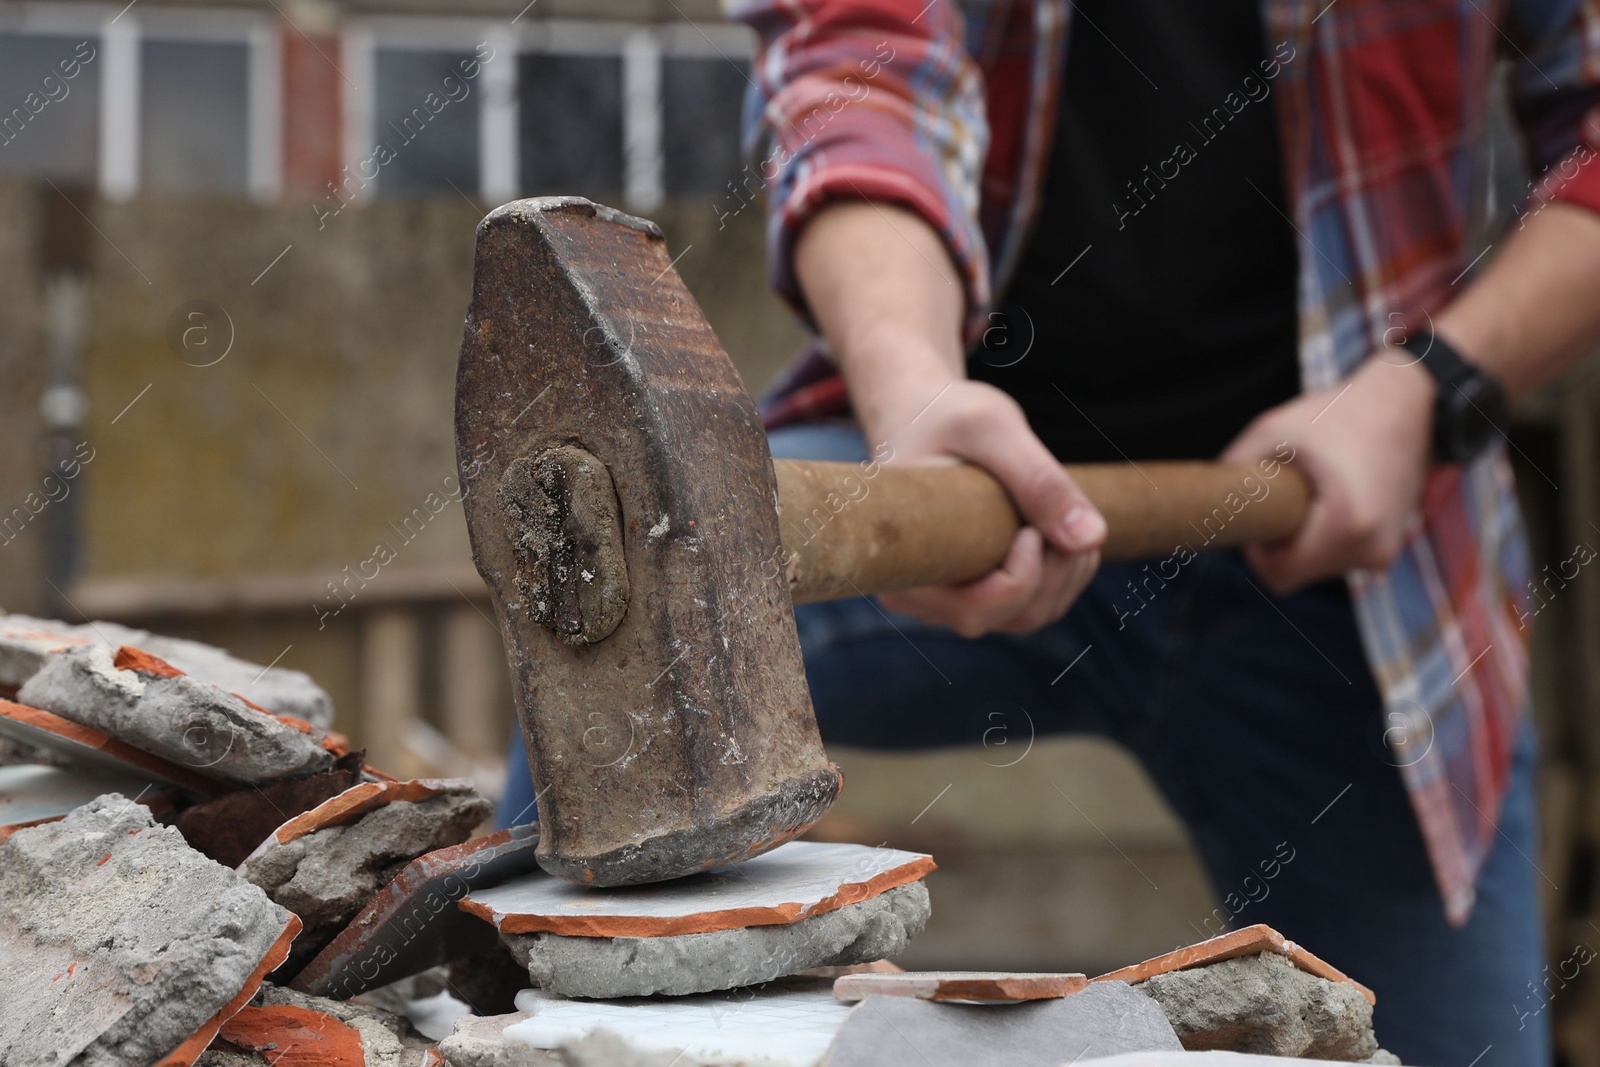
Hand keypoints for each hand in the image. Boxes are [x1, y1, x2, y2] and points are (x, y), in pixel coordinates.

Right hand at [870, 378, 1105, 635]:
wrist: (924, 416)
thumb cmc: (945, 415)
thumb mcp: (991, 429)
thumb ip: (1038, 478)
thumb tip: (1092, 539)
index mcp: (907, 568)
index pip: (977, 610)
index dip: (1023, 577)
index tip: (1029, 525)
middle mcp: (924, 598)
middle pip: (1014, 616)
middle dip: (1058, 566)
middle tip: (1058, 506)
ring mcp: (953, 599)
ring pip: (1033, 614)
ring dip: (1069, 567)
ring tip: (1059, 508)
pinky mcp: (980, 590)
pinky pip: (1038, 603)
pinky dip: (1066, 568)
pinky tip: (1058, 523)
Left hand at [1221, 355, 1435, 592]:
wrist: (1408, 403)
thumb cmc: (1338, 413)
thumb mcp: (1273, 430)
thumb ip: (1234, 468)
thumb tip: (1202, 501)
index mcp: (1348, 525)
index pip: (1279, 575)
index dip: (1257, 552)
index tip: (1260, 513)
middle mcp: (1372, 549)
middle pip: (1295, 575)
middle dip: (1279, 544)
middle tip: (1284, 495)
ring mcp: (1385, 553)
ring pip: (1315, 570)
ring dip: (1301, 541)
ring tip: (1314, 491)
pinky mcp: (1389, 549)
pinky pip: (1335, 559)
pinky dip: (1322, 538)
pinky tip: (1330, 499)